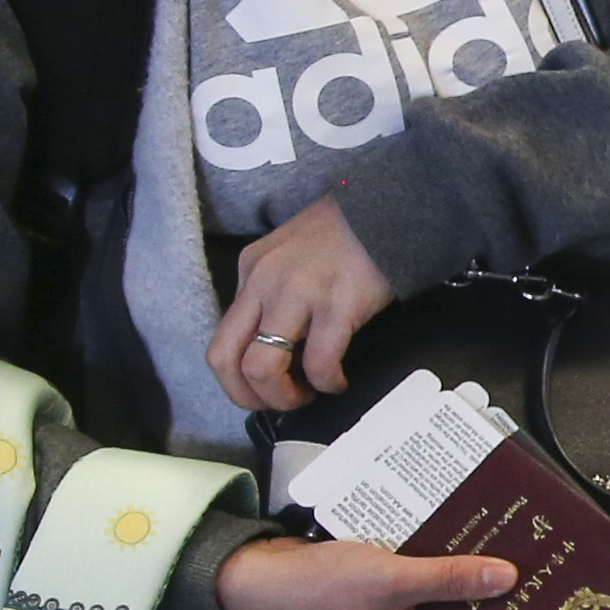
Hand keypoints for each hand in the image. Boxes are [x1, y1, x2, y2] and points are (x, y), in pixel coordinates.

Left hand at [214, 198, 394, 408]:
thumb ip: (274, 291)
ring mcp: (298, 293)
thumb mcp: (290, 254)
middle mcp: (264, 282)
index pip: (222, 340)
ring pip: (261, 367)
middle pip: (226, 359)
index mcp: (251, 271)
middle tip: (278, 403)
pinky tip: (339, 381)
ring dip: (282, 397)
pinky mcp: (337, 305)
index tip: (265, 388)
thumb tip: (276, 342)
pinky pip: (319, 362)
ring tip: (308, 395)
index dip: (238, 379)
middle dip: (248, 396)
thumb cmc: (345, 233)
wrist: (388, 206)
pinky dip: (327, 383)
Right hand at [214, 536, 521, 609]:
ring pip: (435, 600)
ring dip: (456, 570)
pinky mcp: (369, 608)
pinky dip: (427, 565)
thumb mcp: (390, 579)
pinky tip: (449, 535)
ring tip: (495, 536)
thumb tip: (507, 579)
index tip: (539, 582)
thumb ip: (449, 579)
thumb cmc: (316, 587)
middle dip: (484, 585)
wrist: (250, 580)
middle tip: (525, 550)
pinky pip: (411, 589)